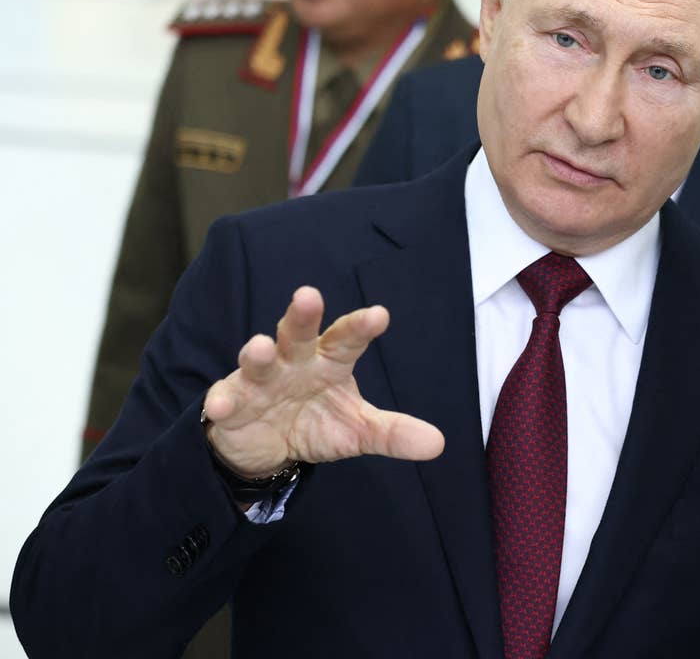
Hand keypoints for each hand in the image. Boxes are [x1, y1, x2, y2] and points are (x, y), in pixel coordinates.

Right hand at [202, 286, 443, 476]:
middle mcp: (294, 361)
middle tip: (308, 295)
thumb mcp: (357, 430)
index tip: (379, 315)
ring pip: (257, 359)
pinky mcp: (231, 401)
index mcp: (330, 361)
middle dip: (302, 315)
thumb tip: (437, 444)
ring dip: (257, 352)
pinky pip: (224, 399)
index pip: (348, 339)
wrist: (268, 446)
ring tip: (260, 347)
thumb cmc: (317, 421)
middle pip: (298, 332)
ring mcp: (259, 379)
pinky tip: (222, 405)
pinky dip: (221, 402)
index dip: (361, 326)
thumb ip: (392, 433)